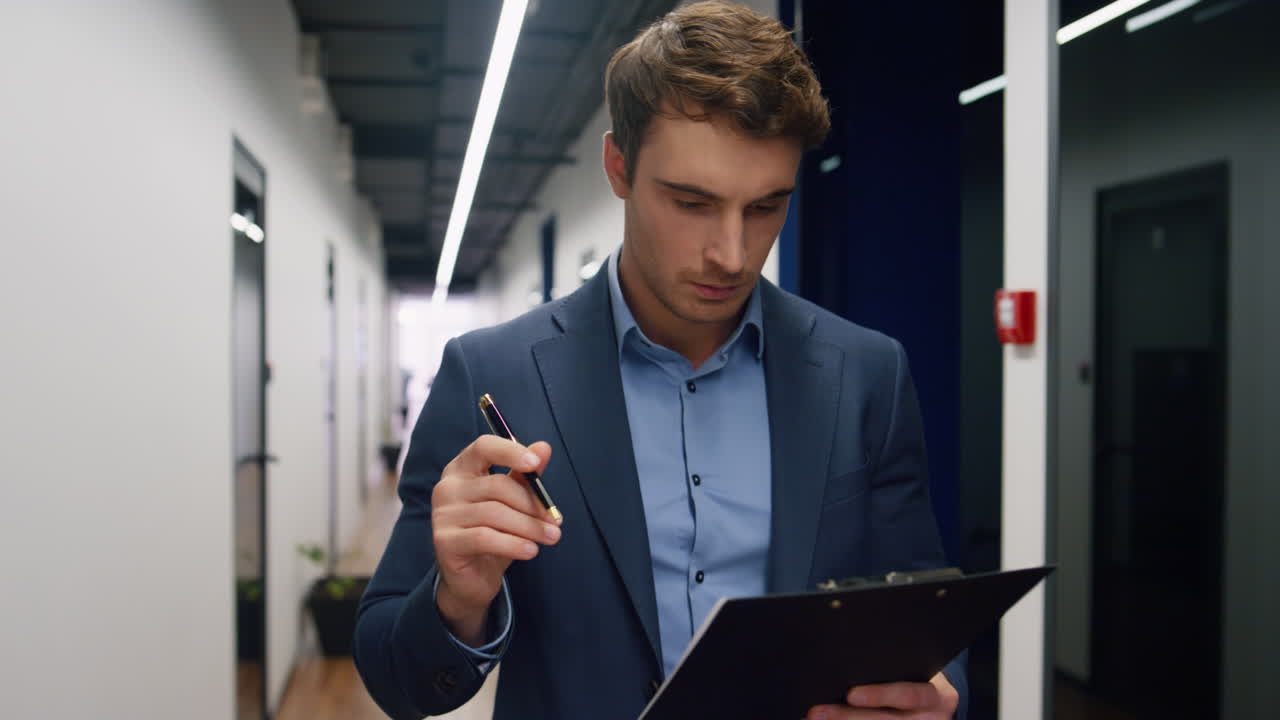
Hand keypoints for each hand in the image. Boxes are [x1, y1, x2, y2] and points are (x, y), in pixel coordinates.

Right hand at [431, 435, 559, 645]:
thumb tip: (543, 448)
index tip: (535, 464)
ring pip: (495, 513)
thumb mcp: (513, 502)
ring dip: (530, 527)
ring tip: (551, 537)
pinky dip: (514, 544)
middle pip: (498, 485)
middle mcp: (448, 487)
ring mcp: (443, 514)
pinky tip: (531, 551)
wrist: (472, 577)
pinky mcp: (444, 540)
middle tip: (555, 521)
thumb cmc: (494, 532)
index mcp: (463, 469)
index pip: (484, 447)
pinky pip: (485, 538)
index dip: (510, 452)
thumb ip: (525, 475)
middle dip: (532, 503)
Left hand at [806, 672, 957, 718]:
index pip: (909, 695)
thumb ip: (893, 667)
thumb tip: (848, 658)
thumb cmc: (918, 679)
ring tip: (815, 719)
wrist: (936, 706)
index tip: (850, 694)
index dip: (880, 695)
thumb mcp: (915, 671)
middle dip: (848, 716)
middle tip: (817, 711)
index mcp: (937, 697)